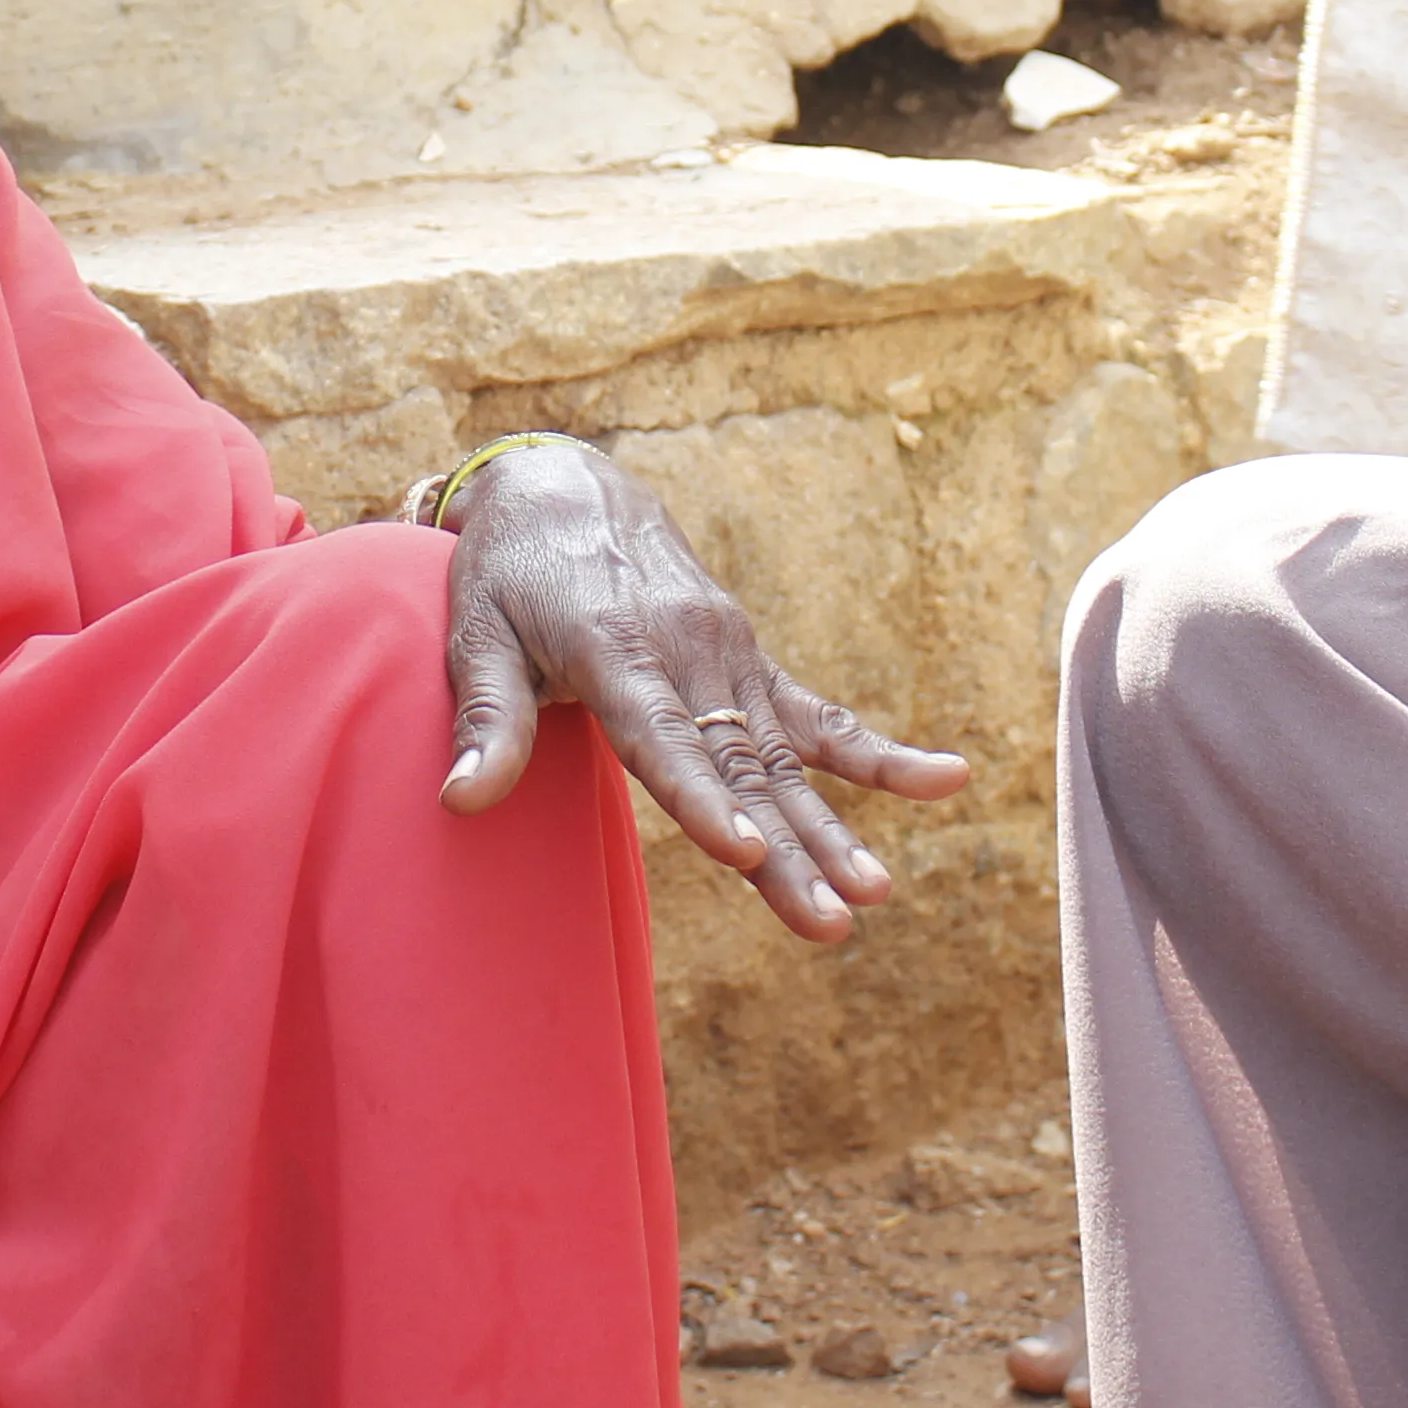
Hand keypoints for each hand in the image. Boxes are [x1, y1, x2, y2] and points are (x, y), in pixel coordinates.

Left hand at [439, 441, 970, 940]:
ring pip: (784, 758)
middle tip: (833, 920)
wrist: (567, 487)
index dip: (701, 799)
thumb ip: (484, 721)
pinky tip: (948, 778)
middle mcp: (686, 652)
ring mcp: (727, 654)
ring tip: (876, 894)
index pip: (662, 736)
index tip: (741, 852)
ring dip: (832, 829)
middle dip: (788, 849)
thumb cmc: (508, 574)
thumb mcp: (475, 634)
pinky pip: (820, 714)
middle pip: (740, 766)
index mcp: (614, 649)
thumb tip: (459, 804)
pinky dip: (878, 752)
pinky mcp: (749, 658)